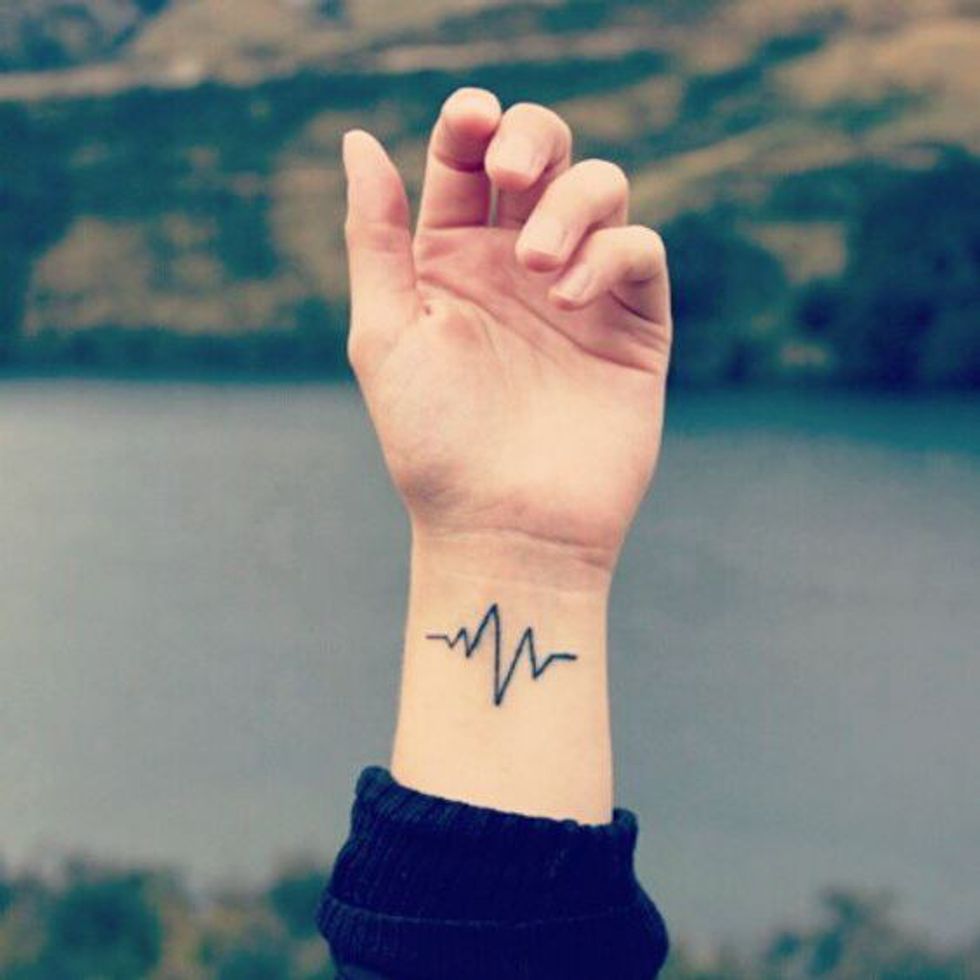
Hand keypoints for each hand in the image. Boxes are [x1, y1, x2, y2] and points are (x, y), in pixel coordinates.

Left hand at [342, 88, 670, 581]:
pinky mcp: (633, 326)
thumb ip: (376, 236)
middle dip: (532, 137)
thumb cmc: (434, 442)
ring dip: (570, 203)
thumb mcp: (387, 334)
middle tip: (511, 171)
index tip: (469, 124)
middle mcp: (517, 266)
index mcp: (452, 262)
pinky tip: (569, 297)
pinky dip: (611, 254)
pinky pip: (640, 252)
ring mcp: (580, 292)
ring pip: (601, 189)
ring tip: (536, 265)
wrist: (506, 527)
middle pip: (544, 154)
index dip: (470, 122)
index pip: (465, 161)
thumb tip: (360, 140)